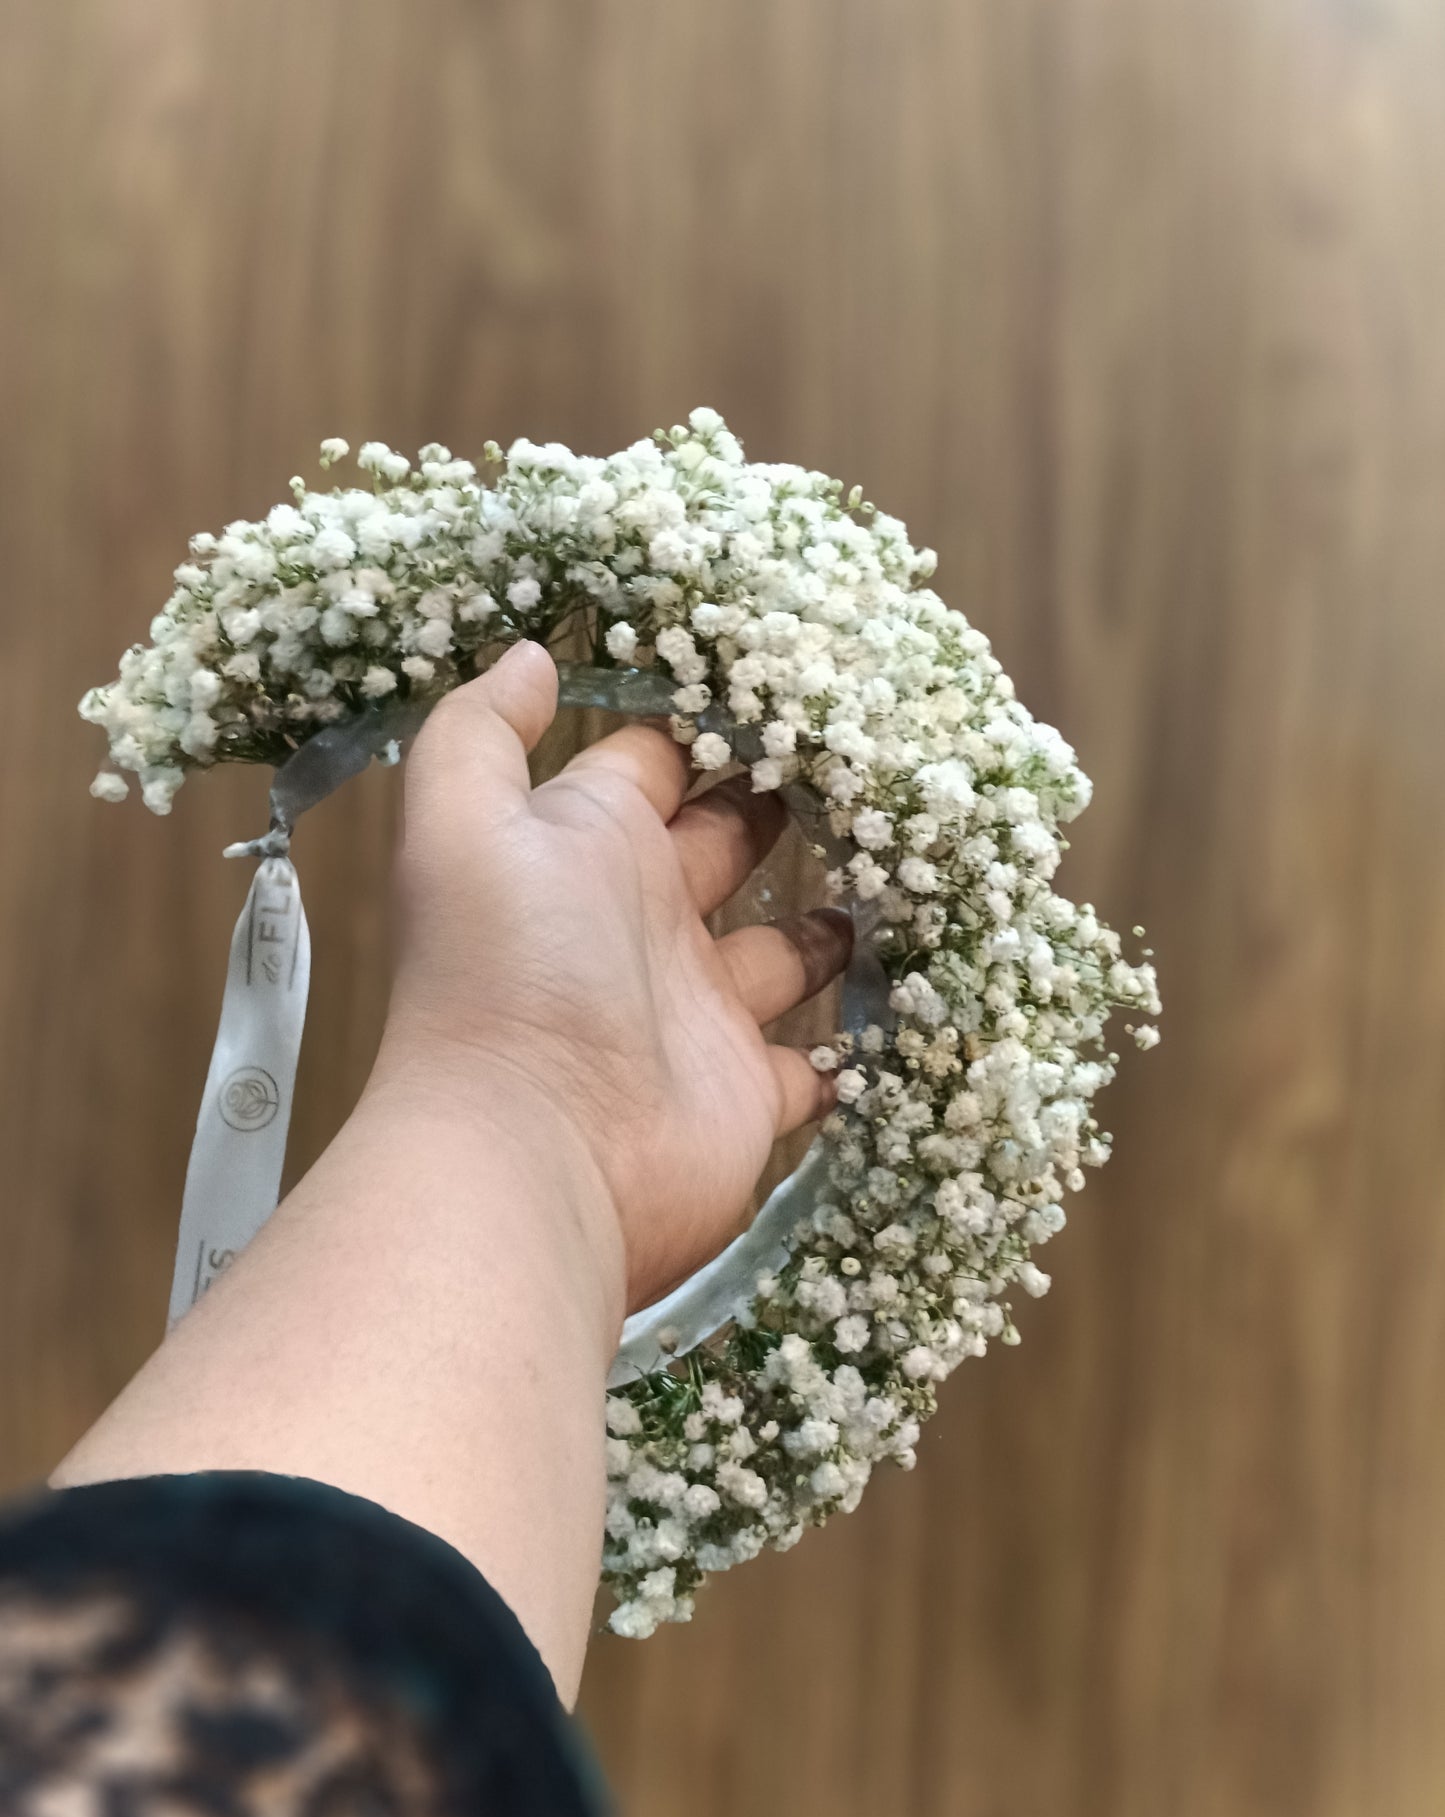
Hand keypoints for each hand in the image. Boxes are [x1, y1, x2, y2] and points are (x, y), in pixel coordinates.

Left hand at [376, 640, 851, 1318]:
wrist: (535, 1161)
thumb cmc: (507, 976)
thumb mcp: (466, 824)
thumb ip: (482, 732)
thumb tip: (530, 654)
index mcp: (587, 851)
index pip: (654, 767)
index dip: (709, 723)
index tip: (792, 673)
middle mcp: (644, 926)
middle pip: (729, 845)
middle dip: (787, 803)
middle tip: (874, 755)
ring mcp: (702, 1014)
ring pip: (783, 952)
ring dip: (835, 918)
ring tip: (911, 862)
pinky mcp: (749, 1094)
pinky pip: (813, 1065)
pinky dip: (851, 1043)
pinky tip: (907, 996)